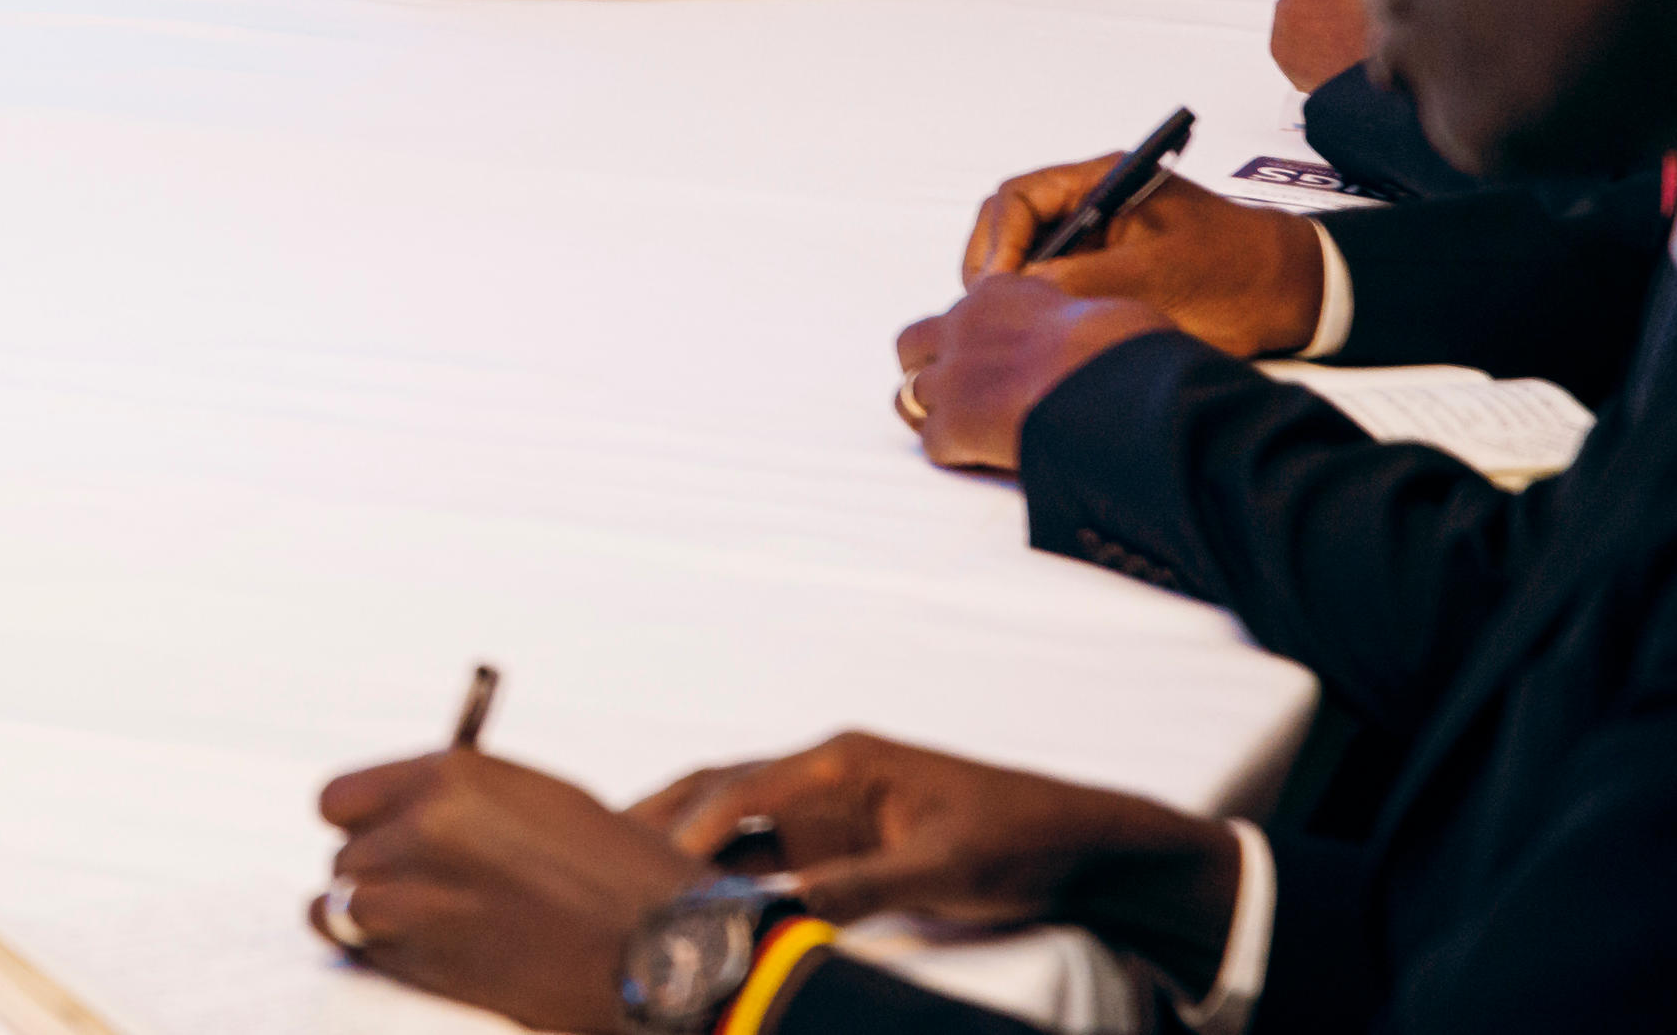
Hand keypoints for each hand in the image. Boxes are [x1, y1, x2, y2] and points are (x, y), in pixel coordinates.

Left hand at [307, 747, 692, 1032]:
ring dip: (367, 917)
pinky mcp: (431, 965)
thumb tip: (397, 815)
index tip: (372, 833)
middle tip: (415, 885)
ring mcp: (421, 902)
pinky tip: (424, 948)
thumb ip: (454, 799)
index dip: (357, 819)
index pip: (339, 799)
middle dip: (373, 870)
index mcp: (449, 777)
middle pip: (343, 855)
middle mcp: (423, 832)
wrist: (664, 946)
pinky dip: (382, 954)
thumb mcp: (532, 798)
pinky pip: (368, 955)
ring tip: (409, 919)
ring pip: (341, 908)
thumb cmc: (612, 868)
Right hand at [626, 732, 1237, 980]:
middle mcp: (820, 778)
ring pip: (729, 824)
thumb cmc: (1020, 837)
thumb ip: (862, 887)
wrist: (1080, 845)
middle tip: (596, 856)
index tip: (646, 863)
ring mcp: (825, 813)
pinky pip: (762, 858)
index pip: (739, 788)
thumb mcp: (944, 867)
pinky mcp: (837, 848)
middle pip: (716, 792)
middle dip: (655, 819)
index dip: (687, 826)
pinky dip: (720, 877)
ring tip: (619, 878)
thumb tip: (788, 914)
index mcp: (841, 762)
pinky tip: (688, 903)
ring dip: (678, 848)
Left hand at [892, 273, 1177, 469]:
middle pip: (914, 344)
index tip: (1004, 358)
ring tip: (961, 434)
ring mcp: (954, 377)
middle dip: (928, 368)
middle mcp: (964, 327)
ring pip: (908, 394)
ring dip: (931, 415)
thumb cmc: (1128, 348)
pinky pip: (933, 443)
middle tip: (958, 394)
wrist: (1114, 383)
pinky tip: (985, 461)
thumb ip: (1076, 324)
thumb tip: (1096, 344)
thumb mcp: (1106, 312)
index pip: (970, 309)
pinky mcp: (954, 425)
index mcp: (1000, 294)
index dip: (981, 338)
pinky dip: (953, 455)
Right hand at [961, 156, 1325, 355]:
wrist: (1291, 293)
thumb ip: (1087, 277)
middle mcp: (1089, 207)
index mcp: (1101, 183)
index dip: (999, 241)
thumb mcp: (1160, 273)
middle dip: (994, 267)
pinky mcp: (1103, 276)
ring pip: (1024, 260)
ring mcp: (1093, 242)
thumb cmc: (1237, 269)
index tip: (997, 286)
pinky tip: (1044, 335)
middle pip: (1009, 226)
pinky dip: (1038, 308)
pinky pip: (1051, 286)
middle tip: (994, 312)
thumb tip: (1022, 293)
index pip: (1018, 198)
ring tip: (1020, 327)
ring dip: (1013, 291)